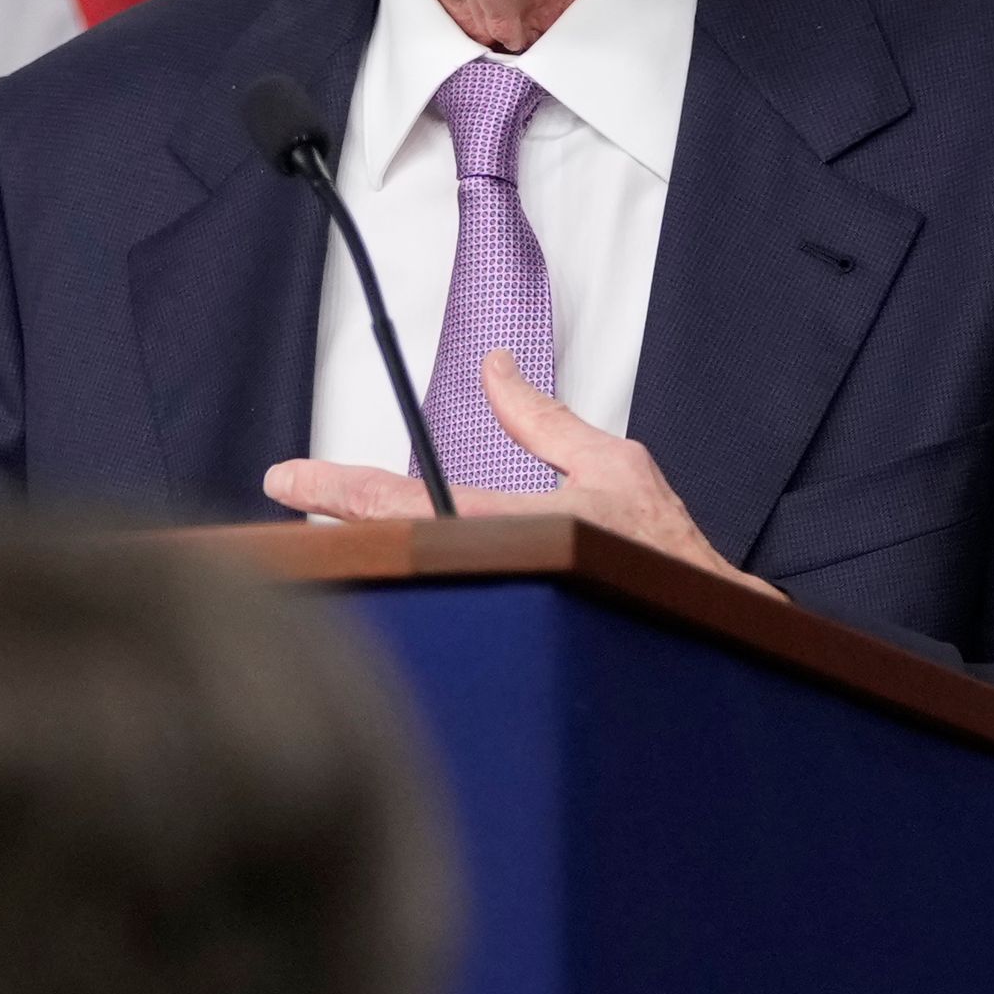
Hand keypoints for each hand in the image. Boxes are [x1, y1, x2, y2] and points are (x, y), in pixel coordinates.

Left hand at [263, 350, 778, 598]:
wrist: (708, 625)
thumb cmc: (666, 551)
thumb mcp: (612, 463)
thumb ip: (542, 418)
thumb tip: (494, 368)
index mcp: (514, 528)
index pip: (403, 502)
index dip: (337, 486)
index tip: (285, 476)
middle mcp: (494, 572)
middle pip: (385, 547)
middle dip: (333, 521)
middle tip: (286, 491)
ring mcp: (494, 606)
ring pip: (406, 576)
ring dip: (361, 547)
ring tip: (321, 516)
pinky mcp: (503, 625)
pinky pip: (437, 597)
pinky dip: (403, 575)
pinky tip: (381, 562)